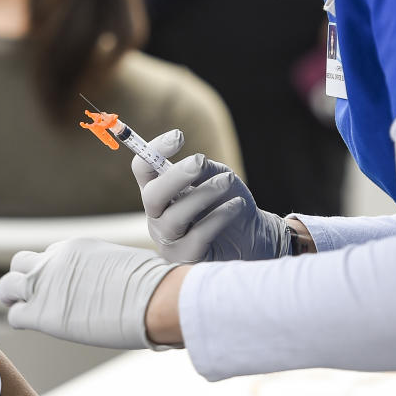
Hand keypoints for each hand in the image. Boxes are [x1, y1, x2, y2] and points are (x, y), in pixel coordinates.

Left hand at [0, 238, 176, 348]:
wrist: (152, 298)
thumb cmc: (152, 284)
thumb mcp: (128, 263)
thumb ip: (113, 270)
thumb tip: (131, 282)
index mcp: (76, 247)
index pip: (50, 254)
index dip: (52, 272)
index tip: (61, 287)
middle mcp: (55, 260)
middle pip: (21, 263)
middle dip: (24, 279)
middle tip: (34, 298)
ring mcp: (45, 285)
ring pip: (8, 286)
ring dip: (14, 298)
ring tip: (25, 311)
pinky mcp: (41, 312)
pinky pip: (15, 315)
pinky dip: (21, 320)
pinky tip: (34, 326)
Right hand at [133, 130, 290, 262]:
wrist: (252, 238)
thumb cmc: (227, 204)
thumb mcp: (217, 178)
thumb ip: (203, 170)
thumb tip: (196, 163)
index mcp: (160, 192)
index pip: (142, 169)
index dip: (153, 150)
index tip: (178, 136)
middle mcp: (157, 216)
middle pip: (151, 196)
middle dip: (175, 177)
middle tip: (200, 161)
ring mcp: (169, 240)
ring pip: (175, 217)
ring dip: (203, 194)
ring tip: (227, 181)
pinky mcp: (187, 258)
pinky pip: (197, 237)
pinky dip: (218, 217)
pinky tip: (237, 205)